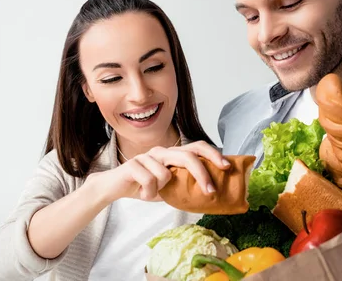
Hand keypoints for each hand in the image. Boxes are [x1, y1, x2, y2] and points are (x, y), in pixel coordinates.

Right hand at [87, 141, 230, 203]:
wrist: (114, 187)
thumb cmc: (144, 186)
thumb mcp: (169, 187)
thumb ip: (185, 185)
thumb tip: (212, 194)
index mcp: (172, 154)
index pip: (197, 147)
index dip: (213, 154)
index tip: (227, 167)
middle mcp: (162, 151)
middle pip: (187, 155)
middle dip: (202, 173)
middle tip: (211, 190)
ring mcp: (148, 155)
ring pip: (166, 173)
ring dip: (161, 189)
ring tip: (151, 192)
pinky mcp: (134, 163)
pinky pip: (149, 181)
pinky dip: (147, 192)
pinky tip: (141, 193)